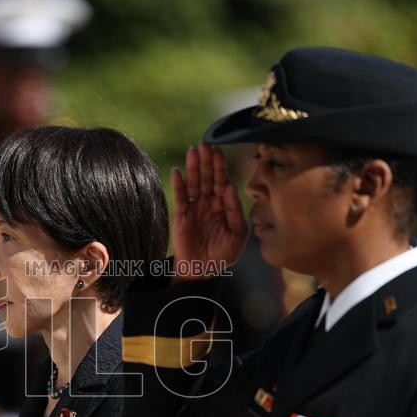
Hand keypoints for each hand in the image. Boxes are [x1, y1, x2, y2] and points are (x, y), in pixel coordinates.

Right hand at [170, 142, 247, 280]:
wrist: (202, 272)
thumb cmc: (224, 254)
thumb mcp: (237, 234)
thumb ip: (236, 211)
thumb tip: (229, 186)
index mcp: (224, 205)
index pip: (222, 181)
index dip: (220, 167)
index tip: (218, 152)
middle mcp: (209, 202)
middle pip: (207, 177)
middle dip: (206, 161)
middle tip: (205, 145)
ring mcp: (195, 208)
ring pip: (194, 183)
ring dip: (193, 167)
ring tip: (193, 151)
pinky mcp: (181, 215)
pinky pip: (180, 197)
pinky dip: (178, 184)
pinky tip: (178, 171)